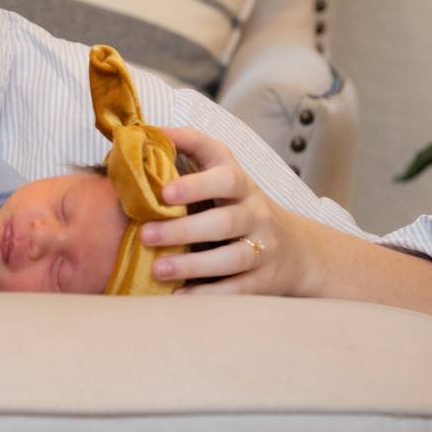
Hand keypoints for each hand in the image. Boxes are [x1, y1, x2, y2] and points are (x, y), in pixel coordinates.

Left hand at [138, 125, 313, 296]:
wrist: (295, 249)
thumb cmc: (235, 205)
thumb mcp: (219, 176)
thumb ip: (186, 157)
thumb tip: (136, 135)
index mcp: (237, 181)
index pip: (221, 168)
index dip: (195, 178)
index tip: (164, 186)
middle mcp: (254, 211)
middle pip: (226, 219)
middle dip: (185, 227)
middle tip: (146, 233)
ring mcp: (265, 245)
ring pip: (233, 255)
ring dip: (194, 263)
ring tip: (158, 269)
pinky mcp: (265, 278)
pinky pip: (240, 288)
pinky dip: (210, 294)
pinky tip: (179, 296)